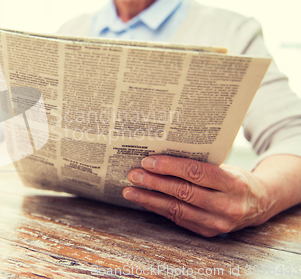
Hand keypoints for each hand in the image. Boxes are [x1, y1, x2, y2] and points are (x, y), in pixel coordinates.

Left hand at [122, 155, 273, 236]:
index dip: (170, 166)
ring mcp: (217, 223)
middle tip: (134, 175)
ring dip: (150, 199)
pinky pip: (178, 219)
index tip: (148, 161)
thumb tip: (161, 156)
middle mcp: (227, 206)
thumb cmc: (236, 179)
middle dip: (154, 182)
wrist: (259, 204)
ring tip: (131, 191)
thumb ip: (200, 164)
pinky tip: (145, 200)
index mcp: (233, 183)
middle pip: (183, 192)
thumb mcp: (226, 166)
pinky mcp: (208, 232)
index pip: (196, 173)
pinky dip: (159, 208)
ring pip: (177, 209)